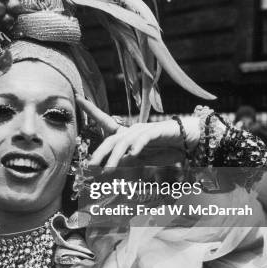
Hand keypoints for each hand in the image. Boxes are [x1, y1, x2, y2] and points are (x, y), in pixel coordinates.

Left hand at [76, 96, 199, 169]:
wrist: (189, 140)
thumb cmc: (165, 149)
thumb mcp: (142, 160)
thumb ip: (126, 162)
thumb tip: (108, 168)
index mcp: (127, 134)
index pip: (105, 121)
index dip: (91, 110)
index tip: (77, 97)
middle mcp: (132, 129)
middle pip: (111, 138)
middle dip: (100, 152)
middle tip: (90, 165)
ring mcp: (144, 130)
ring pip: (124, 142)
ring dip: (115, 157)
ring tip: (108, 170)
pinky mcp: (156, 132)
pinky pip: (144, 138)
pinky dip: (137, 145)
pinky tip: (134, 153)